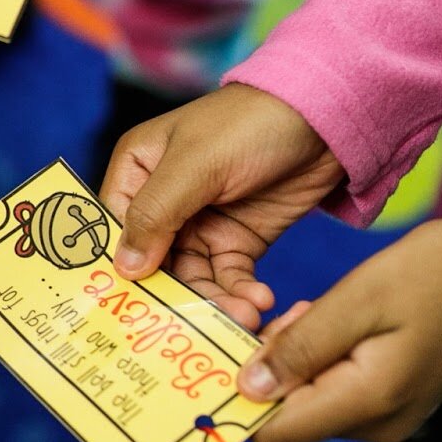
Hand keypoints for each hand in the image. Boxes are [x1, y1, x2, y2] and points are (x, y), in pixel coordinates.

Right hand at [99, 84, 344, 328]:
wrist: (327, 117)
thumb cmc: (250, 123)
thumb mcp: (195, 165)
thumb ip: (155, 215)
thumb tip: (123, 269)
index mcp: (137, 170)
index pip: (114, 228)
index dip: (121, 266)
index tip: (134, 306)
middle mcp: (162, 200)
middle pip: (154, 261)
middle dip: (178, 293)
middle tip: (201, 324)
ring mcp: (200, 223)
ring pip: (192, 276)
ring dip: (215, 300)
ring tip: (245, 315)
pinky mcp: (238, 239)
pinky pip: (228, 277)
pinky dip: (240, 293)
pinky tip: (258, 300)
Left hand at [238, 218, 441, 441]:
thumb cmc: (441, 275)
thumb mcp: (360, 298)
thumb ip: (300, 347)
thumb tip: (247, 392)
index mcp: (367, 403)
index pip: (273, 435)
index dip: (242, 397)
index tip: (238, 349)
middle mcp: (374, 424)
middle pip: (285, 414)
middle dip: (272, 366)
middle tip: (297, 313)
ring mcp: (386, 416)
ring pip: (305, 398)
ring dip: (296, 356)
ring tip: (323, 311)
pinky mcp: (391, 399)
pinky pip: (330, 387)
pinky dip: (319, 355)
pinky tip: (338, 320)